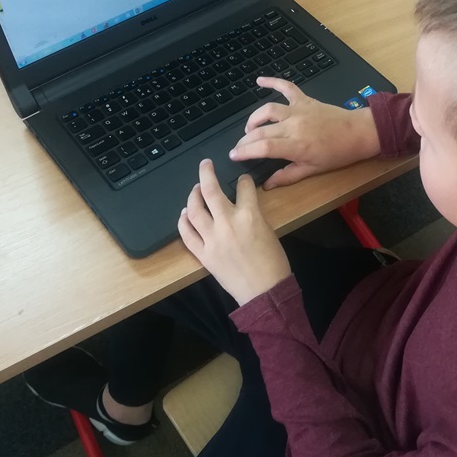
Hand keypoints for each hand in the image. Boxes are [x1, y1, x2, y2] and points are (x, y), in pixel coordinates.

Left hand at [178, 159, 291, 305]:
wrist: (265, 292)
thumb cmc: (273, 262)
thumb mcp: (268, 230)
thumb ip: (252, 215)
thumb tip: (240, 205)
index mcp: (249, 216)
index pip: (243, 187)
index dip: (243, 180)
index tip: (242, 180)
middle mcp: (227, 223)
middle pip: (210, 190)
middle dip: (206, 173)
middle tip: (205, 164)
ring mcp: (212, 239)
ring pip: (194, 210)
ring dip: (193, 195)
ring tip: (195, 189)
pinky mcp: (203, 254)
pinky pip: (187, 234)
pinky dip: (183, 221)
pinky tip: (184, 214)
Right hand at [230, 77, 380, 189]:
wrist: (358, 133)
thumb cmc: (337, 154)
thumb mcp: (313, 170)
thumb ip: (287, 176)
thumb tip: (266, 185)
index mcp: (296, 146)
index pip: (263, 147)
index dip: (245, 151)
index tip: (234, 155)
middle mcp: (294, 126)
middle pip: (261, 130)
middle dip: (245, 139)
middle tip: (238, 147)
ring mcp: (299, 110)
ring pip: (268, 110)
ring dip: (254, 118)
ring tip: (249, 128)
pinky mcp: (304, 100)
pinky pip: (286, 87)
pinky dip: (272, 82)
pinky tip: (259, 81)